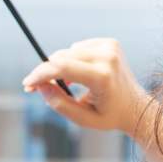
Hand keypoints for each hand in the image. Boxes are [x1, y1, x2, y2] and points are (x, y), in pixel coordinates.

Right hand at [21, 38, 153, 137]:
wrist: (135, 107)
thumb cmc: (109, 115)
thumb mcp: (83, 119)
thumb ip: (59, 104)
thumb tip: (40, 86)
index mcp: (103, 77)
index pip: (62, 67)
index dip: (40, 74)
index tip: (27, 84)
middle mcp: (108, 58)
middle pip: (62, 57)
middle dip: (46, 72)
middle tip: (36, 88)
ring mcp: (110, 47)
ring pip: (68, 52)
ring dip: (61, 67)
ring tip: (69, 86)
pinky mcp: (110, 43)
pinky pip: (78, 48)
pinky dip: (74, 60)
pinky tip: (82, 75)